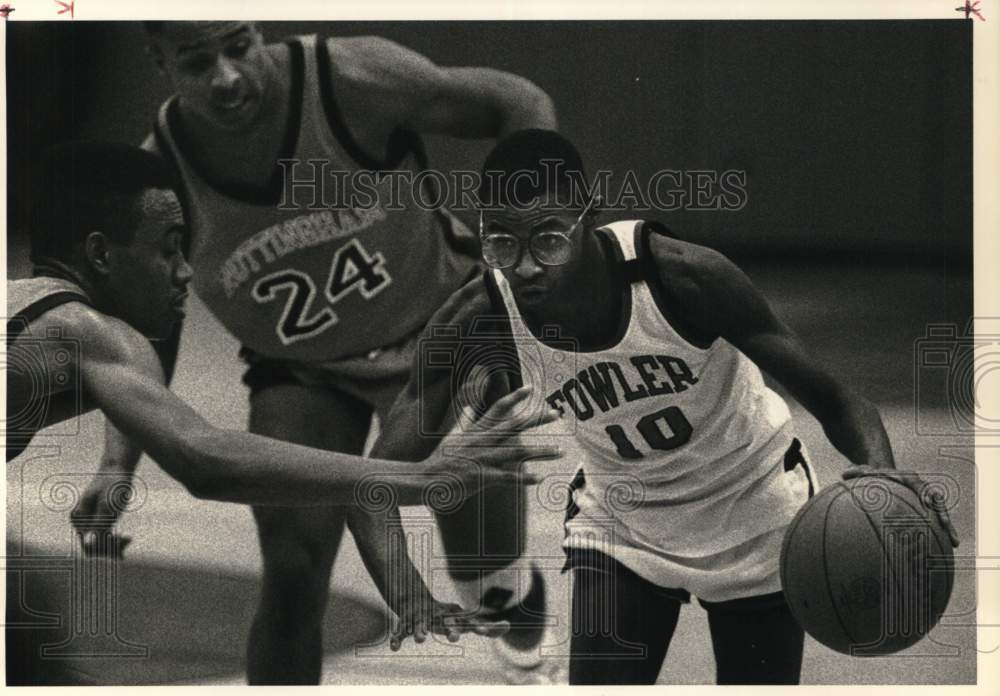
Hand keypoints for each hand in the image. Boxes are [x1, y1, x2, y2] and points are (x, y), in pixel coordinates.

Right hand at [70, 474, 133, 558]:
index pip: (88, 544)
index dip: (105, 546)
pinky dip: (114, 541)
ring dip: (112, 546)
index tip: (123, 538)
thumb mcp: (108, 505)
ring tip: (128, 539)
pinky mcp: (97, 523)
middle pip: (91, 548)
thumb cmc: (112, 485)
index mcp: (78, 518)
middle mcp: (80, 523)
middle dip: (109, 547)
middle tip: (127, 539)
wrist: (116, 472)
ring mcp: (87, 523)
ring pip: (97, 546)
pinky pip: (102, 539)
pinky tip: (128, 538)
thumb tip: (88, 544)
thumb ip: (98, 524)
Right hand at [388, 592, 509, 650]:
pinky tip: (395, 648)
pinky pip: (398, 633)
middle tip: (455, 638)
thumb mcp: (464, 620)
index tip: (485, 632)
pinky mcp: (404, 625)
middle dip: (450, 630)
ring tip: (422, 639)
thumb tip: (508, 627)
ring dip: (420, 632)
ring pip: (419, 626)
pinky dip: (396, 639)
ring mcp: (420, 620)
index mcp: (452, 617)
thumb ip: (486, 627)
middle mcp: (437, 617)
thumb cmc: (445, 615)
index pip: (466, 623)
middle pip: (444, 624)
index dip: (476, 628)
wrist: (415, 600)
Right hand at [425, 385, 562, 492]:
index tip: (531, 388)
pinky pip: (506, 477)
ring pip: (516, 452)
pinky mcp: (480, 477)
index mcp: (476, 431)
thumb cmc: (439, 460)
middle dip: (536, 419)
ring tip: (560, 450)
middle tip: (557, 413)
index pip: (497, 408)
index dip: (514, 397)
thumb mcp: (451, 436)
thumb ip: (463, 421)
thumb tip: (468, 405)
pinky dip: (523, 478)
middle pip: (514, 426)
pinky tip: (538, 478)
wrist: (423, 480)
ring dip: (540, 451)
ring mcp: (481, 458)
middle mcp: (481, 441)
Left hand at [842, 465, 959, 547]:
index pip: (919, 485)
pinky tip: (947, 549)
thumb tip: (843, 474)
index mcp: (909, 478)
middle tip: (946, 527)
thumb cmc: (873, 476)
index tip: (927, 502)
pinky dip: (942, 533)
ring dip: (948, 526)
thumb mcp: (864, 472)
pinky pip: (936, 522)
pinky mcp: (926, 510)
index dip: (924, 493)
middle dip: (942, 513)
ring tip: (954, 542)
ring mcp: (925, 500)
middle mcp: (921, 488)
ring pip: (940, 513)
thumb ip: (856, 473)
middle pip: (936, 500)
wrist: (886, 475)